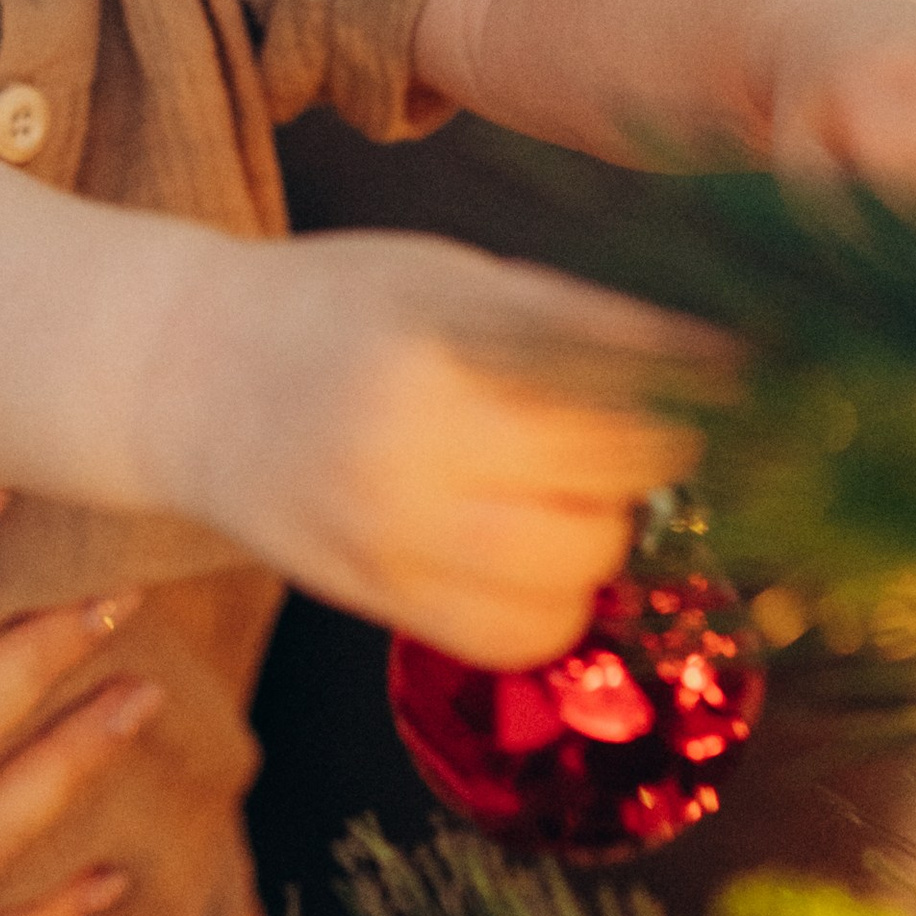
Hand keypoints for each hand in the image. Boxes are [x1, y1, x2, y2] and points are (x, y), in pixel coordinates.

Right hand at [163, 228, 725, 667]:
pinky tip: (521, 547)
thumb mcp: (457, 276)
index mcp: (438, 363)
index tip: (690, 388)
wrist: (187, 377)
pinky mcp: (380, 606)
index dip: (679, 401)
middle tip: (600, 433)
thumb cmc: (335, 307)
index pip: (623, 410)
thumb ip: (585, 325)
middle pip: (608, 508)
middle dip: (632, 473)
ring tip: (553, 488)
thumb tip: (728, 372)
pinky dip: (548, 603)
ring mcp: (390, 551)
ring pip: (572, 588)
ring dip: (593, 540)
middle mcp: (410, 467)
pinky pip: (515, 639)